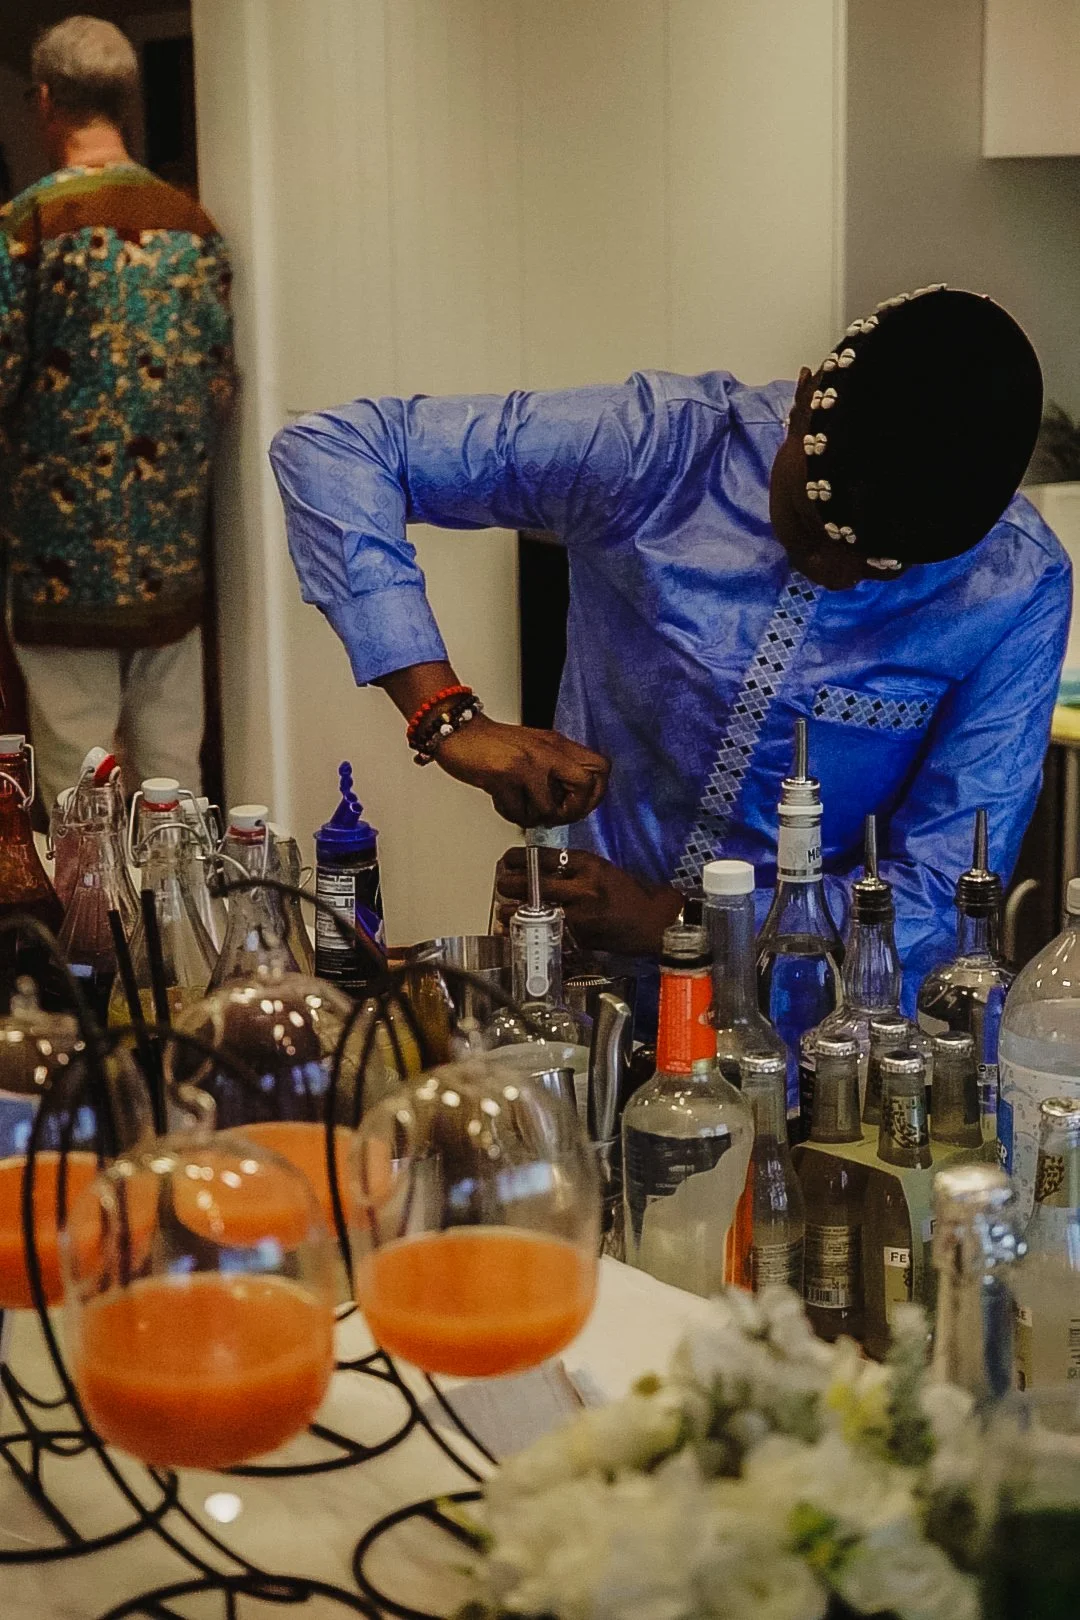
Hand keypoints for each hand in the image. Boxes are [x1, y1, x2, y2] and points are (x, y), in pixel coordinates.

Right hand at [437, 714, 608, 826]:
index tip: (576, 805)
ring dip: (535, 817)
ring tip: (521, 808)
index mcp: (558, 745)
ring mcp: (528, 762)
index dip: (595, 794)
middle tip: (554, 814)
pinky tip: (503, 801)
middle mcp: (548, 751)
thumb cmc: (492, 745)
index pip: (601, 768)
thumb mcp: (534, 750)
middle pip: (588, 786)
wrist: (458, 730)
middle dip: (573, 811)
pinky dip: (512, 814)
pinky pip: (519, 811)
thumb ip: (554, 770)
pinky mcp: (505, 774)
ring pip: (552, 807)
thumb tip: (569, 802)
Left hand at [496, 847, 682, 954]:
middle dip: (512, 884)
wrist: (658, 921)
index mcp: (590, 866)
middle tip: (502, 883)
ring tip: (503, 912)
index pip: (546, 858)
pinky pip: (552, 933)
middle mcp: (584, 888)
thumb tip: (544, 872)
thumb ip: (576, 870)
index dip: (521, 858)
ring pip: (539, 912)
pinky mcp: (582, 938)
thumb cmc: (633, 894)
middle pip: (536, 884)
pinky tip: (520, 933)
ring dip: (516, 912)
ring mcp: (582, 914)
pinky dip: (534, 933)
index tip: (508, 859)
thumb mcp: (604, 870)